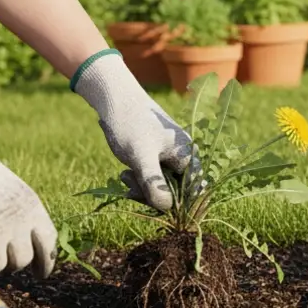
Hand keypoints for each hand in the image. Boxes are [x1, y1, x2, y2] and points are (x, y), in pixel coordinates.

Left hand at [72, 50, 192, 211]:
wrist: (114, 99)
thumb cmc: (130, 123)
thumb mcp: (140, 155)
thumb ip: (154, 182)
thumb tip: (167, 208)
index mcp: (189, 155)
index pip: (193, 192)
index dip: (174, 202)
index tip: (150, 202)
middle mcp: (185, 157)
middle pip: (177, 192)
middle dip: (152, 194)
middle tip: (129, 188)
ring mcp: (171, 158)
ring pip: (163, 187)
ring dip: (143, 188)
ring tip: (124, 177)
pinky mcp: (158, 158)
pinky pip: (154, 179)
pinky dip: (140, 181)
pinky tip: (126, 175)